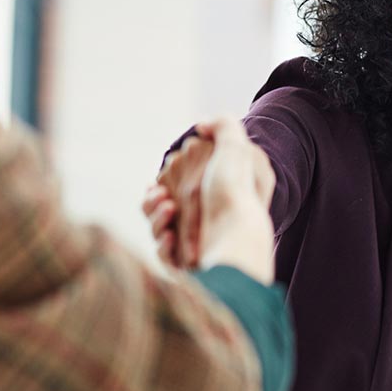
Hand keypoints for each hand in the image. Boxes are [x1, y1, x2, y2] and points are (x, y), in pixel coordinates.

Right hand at [143, 117, 275, 282]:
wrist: (237, 240)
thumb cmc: (235, 193)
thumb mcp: (236, 148)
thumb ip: (223, 127)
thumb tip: (202, 125)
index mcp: (219, 194)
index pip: (183, 184)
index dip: (169, 178)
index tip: (164, 174)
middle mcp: (209, 219)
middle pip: (164, 206)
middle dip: (155, 199)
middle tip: (161, 196)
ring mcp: (199, 243)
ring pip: (159, 228)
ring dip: (156, 217)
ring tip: (168, 209)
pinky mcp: (189, 265)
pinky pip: (164, 254)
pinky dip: (163, 244)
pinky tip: (170, 237)